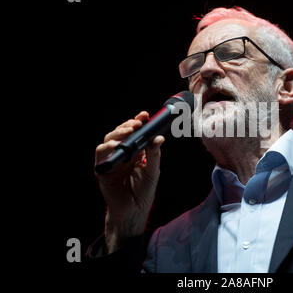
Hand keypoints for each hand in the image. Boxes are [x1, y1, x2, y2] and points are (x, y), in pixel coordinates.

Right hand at [94, 111, 164, 252]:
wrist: (134, 211)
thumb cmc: (143, 192)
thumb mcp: (152, 171)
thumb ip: (154, 154)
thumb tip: (159, 138)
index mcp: (135, 151)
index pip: (134, 132)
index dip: (138, 121)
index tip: (145, 115)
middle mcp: (122, 153)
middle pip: (121, 132)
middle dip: (129, 124)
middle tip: (138, 122)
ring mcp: (111, 160)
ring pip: (109, 138)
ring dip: (118, 132)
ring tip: (130, 130)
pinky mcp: (102, 168)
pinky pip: (101, 153)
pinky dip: (108, 146)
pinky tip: (118, 145)